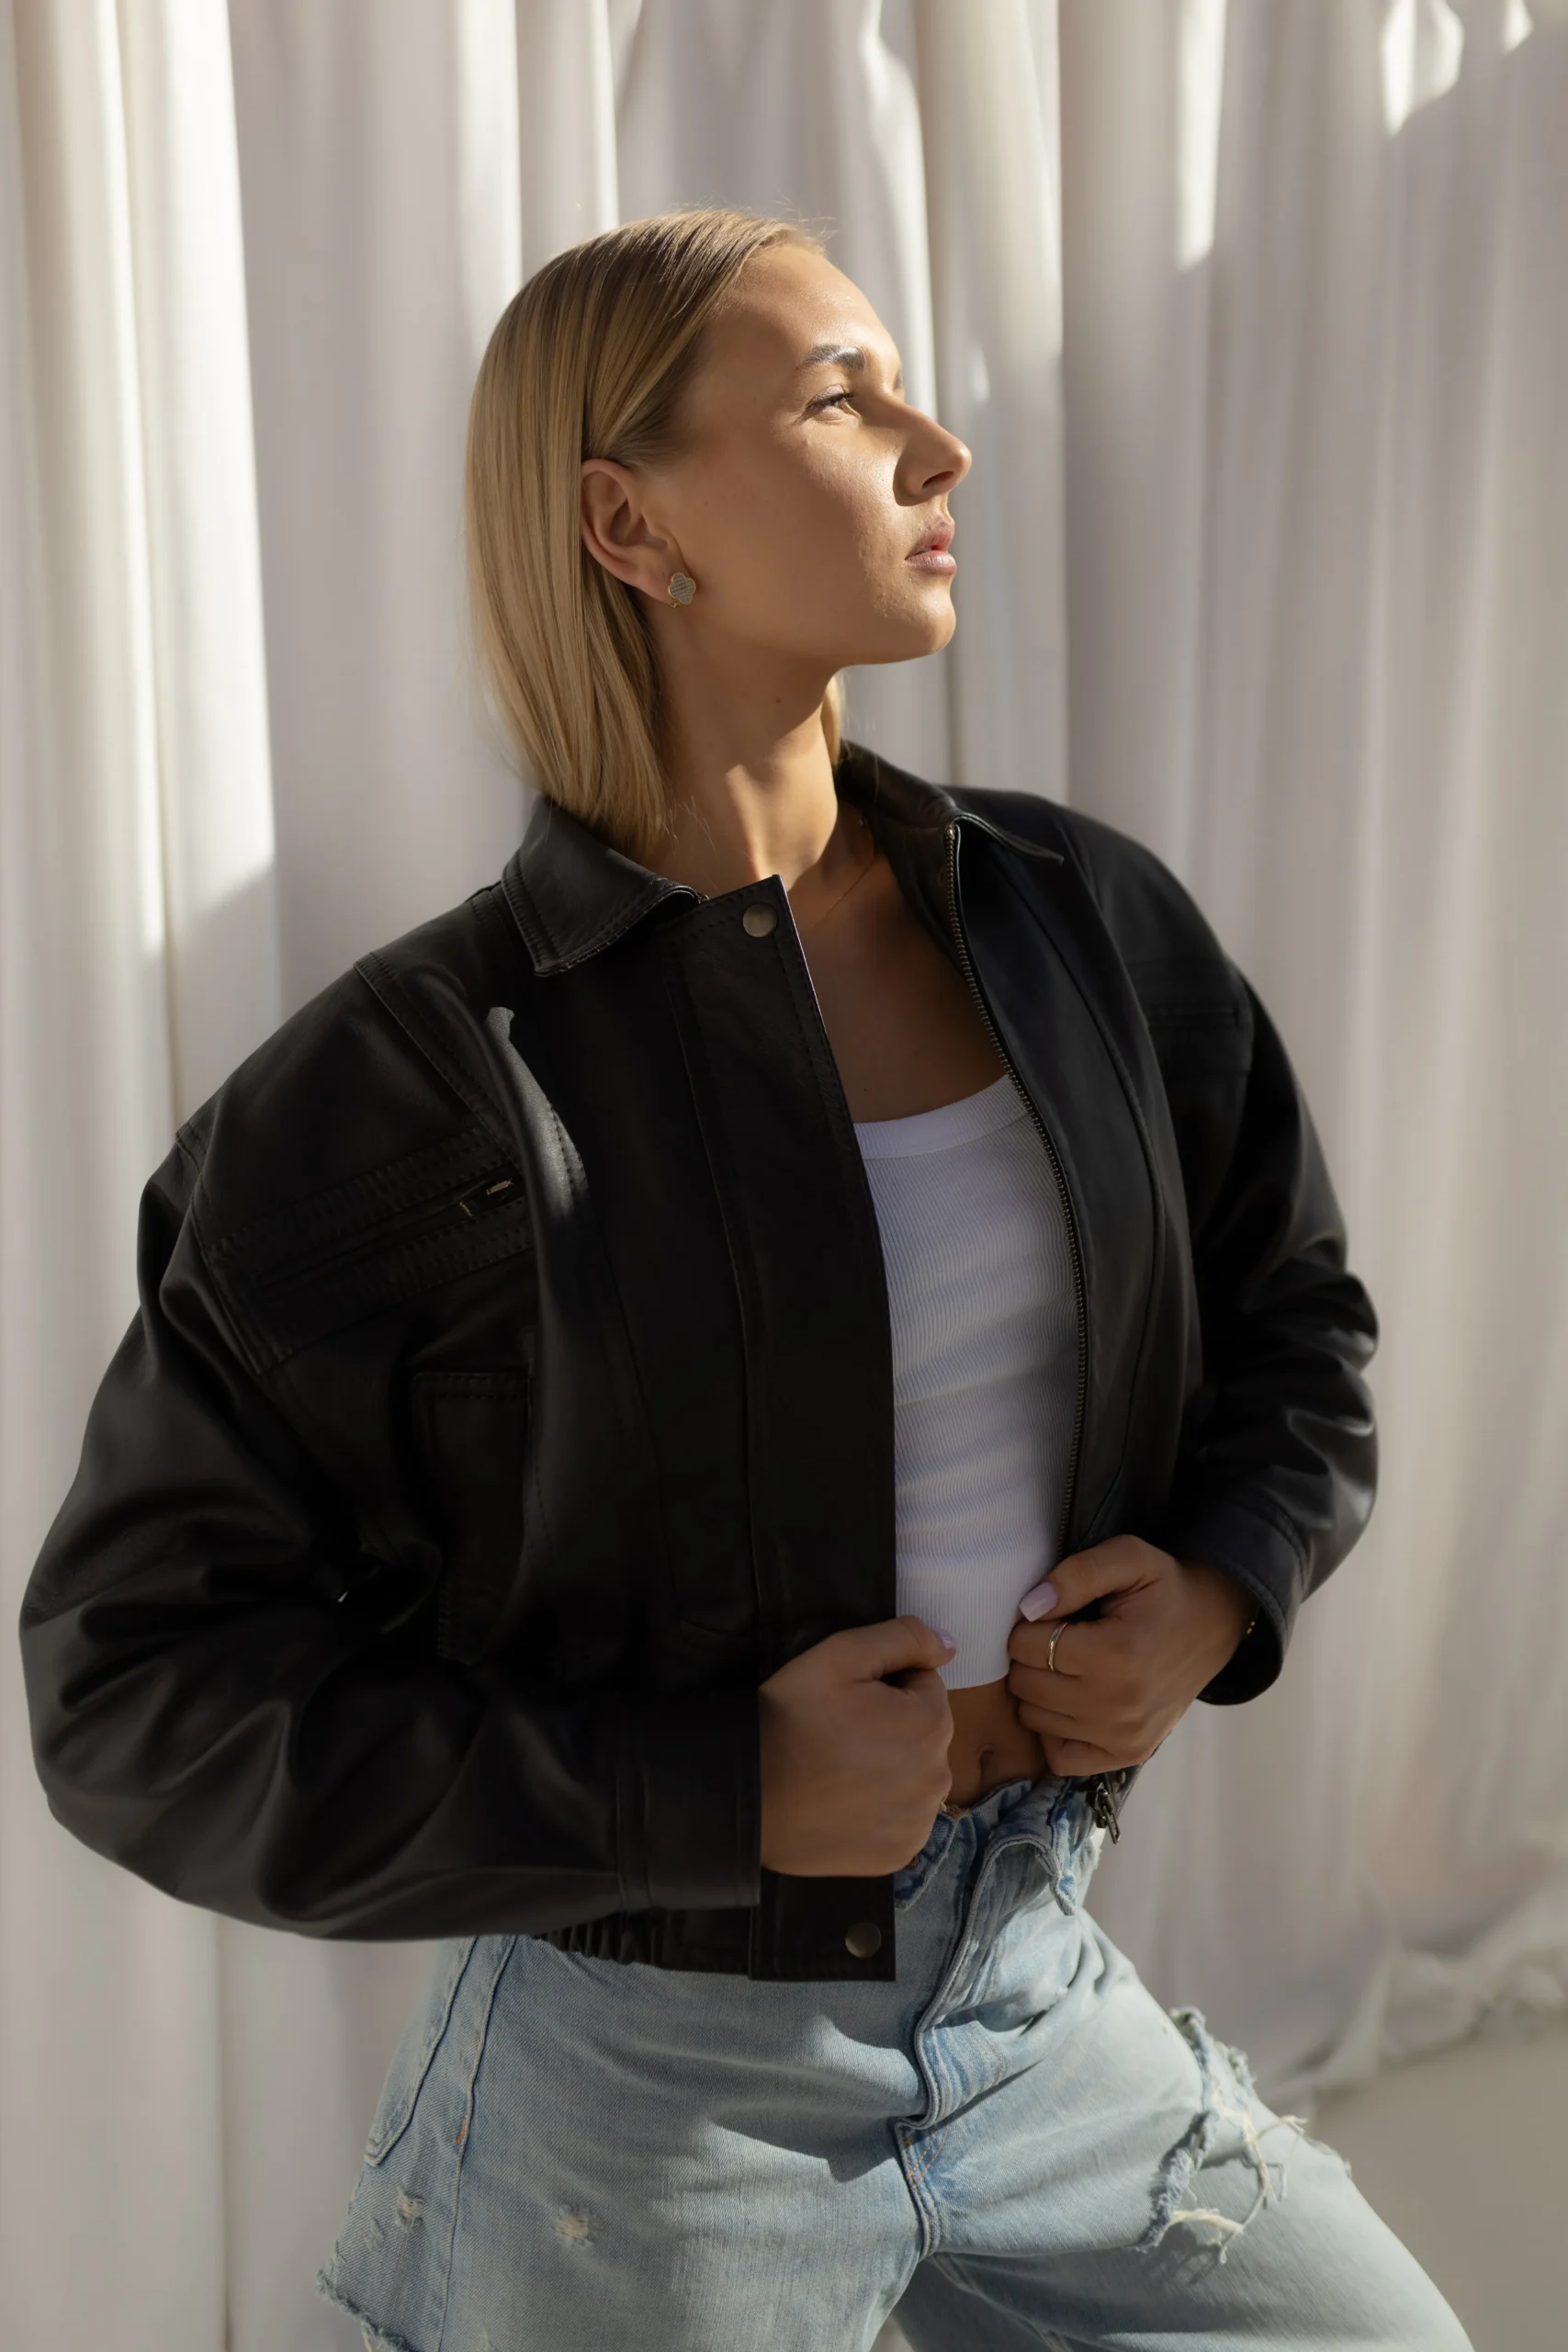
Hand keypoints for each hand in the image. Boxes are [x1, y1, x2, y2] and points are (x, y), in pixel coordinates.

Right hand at [759, 1616, 954, 1875]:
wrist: (746, 1793)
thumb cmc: (792, 1717)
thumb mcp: (840, 1655)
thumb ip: (903, 1638)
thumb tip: (949, 1644)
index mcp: (931, 1724)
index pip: (925, 1687)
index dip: (886, 1686)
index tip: (850, 1700)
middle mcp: (938, 1778)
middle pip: (923, 1735)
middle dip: (893, 1727)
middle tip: (839, 1734)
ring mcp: (918, 1824)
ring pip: (914, 1778)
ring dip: (890, 1770)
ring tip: (838, 1771)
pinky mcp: (897, 1856)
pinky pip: (900, 1820)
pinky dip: (880, 1811)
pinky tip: (843, 1804)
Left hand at [1005, 1538, 1253, 1777]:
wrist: (1211, 1626)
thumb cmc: (1163, 1588)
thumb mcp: (1129, 1557)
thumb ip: (1078, 1573)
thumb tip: (1030, 1608)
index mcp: (1117, 1654)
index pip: (1024, 1646)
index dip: (1028, 1624)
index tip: (1055, 1615)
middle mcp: (1120, 1706)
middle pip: (1025, 1684)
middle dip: (1031, 1657)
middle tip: (1061, 1639)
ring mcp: (1125, 1737)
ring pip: (1033, 1719)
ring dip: (1040, 1691)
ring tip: (1071, 1666)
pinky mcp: (1128, 1755)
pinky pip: (1059, 1756)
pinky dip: (1055, 1730)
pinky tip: (1073, 1701)